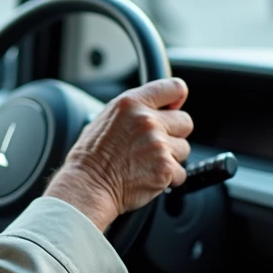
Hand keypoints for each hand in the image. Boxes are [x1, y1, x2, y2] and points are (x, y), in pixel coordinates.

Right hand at [44, 78, 191, 230]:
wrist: (87, 185)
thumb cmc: (91, 156)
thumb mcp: (107, 117)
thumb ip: (135, 110)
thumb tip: (158, 108)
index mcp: (131, 103)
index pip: (174, 88)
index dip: (177, 99)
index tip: (173, 108)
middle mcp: (147, 120)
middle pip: (185, 121)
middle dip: (174, 133)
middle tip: (154, 144)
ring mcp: (158, 144)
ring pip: (183, 148)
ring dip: (170, 157)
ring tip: (146, 162)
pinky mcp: (165, 168)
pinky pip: (180, 172)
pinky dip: (168, 178)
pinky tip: (148, 176)